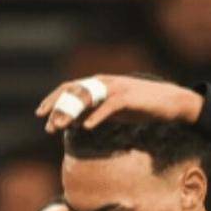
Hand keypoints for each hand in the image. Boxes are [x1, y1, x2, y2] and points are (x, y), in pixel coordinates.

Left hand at [35, 74, 202, 133]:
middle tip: (48, 126)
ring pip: (88, 98)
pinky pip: (108, 106)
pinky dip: (96, 116)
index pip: (69, 88)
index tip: (40, 114)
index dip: (53, 100)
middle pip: (74, 91)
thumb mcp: (112, 111)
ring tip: (60, 127)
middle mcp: (104, 83)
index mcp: (98, 85)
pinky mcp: (128, 97)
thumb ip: (93, 114)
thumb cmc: (140, 107)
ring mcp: (115, 88)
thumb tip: (73, 123)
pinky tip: (86, 127)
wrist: (169, 102)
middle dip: (58, 108)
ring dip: (72, 112)